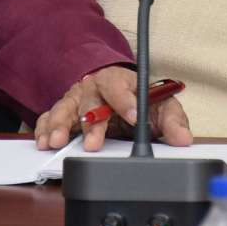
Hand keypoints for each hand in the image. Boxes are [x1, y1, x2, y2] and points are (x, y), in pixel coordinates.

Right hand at [34, 65, 192, 151]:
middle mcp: (96, 87)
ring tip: (56, 141)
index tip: (133, 116)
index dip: (126, 101)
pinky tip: (42, 141)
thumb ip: (172, 121)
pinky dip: (43, 128)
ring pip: (66, 107)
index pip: (121, 85)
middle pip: (91, 99)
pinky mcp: (63, 111)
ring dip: (59, 124)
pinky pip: (48, 117)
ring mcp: (77, 98)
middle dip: (91, 122)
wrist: (118, 91)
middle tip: (93, 144)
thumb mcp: (160, 106)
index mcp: (121, 81)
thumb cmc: (138, 99)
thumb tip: (183, 138)